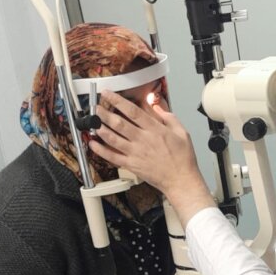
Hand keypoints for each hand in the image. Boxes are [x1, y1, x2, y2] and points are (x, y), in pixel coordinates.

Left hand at [90, 90, 214, 224]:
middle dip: (105, 114)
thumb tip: (157, 107)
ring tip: (93, 122)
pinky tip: (93, 144)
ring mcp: (135, 153)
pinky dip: (101, 151)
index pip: (133, 111)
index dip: (118, 101)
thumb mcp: (182, 132)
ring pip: (113, 139)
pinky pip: (112, 157)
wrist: (181, 180)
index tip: (109, 94)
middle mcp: (143, 140)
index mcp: (155, 129)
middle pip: (119, 123)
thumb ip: (168, 117)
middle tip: (97, 107)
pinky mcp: (131, 165)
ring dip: (101, 129)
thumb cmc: (182, 159)